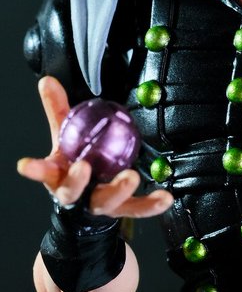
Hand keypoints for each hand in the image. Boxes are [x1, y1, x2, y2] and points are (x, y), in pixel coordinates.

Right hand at [18, 76, 171, 217]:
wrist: (87, 201)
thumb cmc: (74, 163)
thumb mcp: (65, 136)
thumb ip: (58, 110)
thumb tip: (47, 80)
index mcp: (59, 176)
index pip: (43, 171)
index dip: (35, 169)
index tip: (25, 165)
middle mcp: (76, 193)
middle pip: (73, 191)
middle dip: (77, 181)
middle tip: (85, 168)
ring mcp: (98, 204)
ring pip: (107, 200)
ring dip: (118, 190)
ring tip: (131, 177)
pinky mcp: (121, 210)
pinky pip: (138, 208)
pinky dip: (151, 204)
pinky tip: (166, 196)